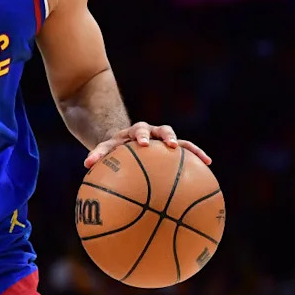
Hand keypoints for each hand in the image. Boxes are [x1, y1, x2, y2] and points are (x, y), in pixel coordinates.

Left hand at [83, 121, 210, 168]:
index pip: (137, 131)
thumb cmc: (114, 148)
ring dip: (187, 146)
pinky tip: (209, 164)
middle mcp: (150, 132)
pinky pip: (187, 149)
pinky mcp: (171, 145)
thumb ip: (97, 155)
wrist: (125, 140)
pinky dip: (197, 154)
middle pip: (160, 130)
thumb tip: (86, 165)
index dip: (141, 136)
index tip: (143, 144)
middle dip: (165, 137)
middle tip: (170, 145)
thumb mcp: (105, 149)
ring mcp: (162, 138)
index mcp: (133, 132)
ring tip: (201, 157)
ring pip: (178, 138)